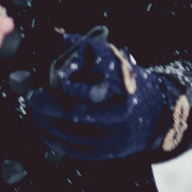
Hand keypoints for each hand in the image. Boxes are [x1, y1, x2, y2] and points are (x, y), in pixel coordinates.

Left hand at [25, 27, 186, 159]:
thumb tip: (63, 39)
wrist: (159, 115)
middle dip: (47, 108)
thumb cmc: (130, 85)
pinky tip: (44, 132)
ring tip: (34, 113)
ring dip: (47, 124)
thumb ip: (91, 51)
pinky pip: (75, 151)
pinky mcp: (107, 153)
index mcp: (119, 94)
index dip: (59, 92)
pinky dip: (55, 142)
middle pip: (74, 115)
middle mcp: (115, 118)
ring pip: (71, 135)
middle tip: (32, 99)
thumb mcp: (117, 63)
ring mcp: (111, 138)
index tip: (42, 86)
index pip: (83, 95)